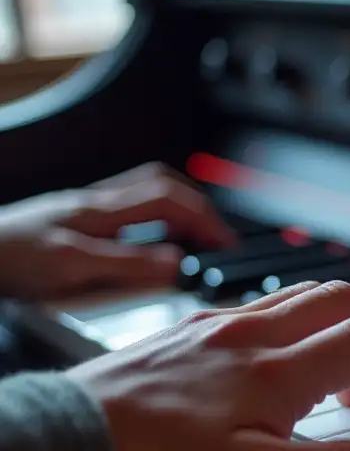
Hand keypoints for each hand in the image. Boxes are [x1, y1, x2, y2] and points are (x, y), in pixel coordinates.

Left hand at [0, 162, 234, 300]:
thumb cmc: (9, 257)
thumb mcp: (72, 265)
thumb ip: (127, 263)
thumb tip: (177, 263)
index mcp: (100, 211)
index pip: (170, 200)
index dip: (205, 219)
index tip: (226, 244)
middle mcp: (95, 203)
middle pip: (161, 185)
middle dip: (196, 206)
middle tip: (215, 236)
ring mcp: (83, 208)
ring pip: (143, 192)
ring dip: (174, 208)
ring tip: (191, 236)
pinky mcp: (71, 219)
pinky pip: (124, 209)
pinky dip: (148, 220)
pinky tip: (147, 242)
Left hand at [67, 280, 349, 450]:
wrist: (61, 448)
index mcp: (278, 368)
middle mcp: (249, 335)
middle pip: (345, 304)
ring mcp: (212, 329)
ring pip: (299, 301)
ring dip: (338, 334)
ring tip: (336, 389)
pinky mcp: (182, 337)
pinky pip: (254, 313)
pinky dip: (288, 336)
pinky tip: (270, 380)